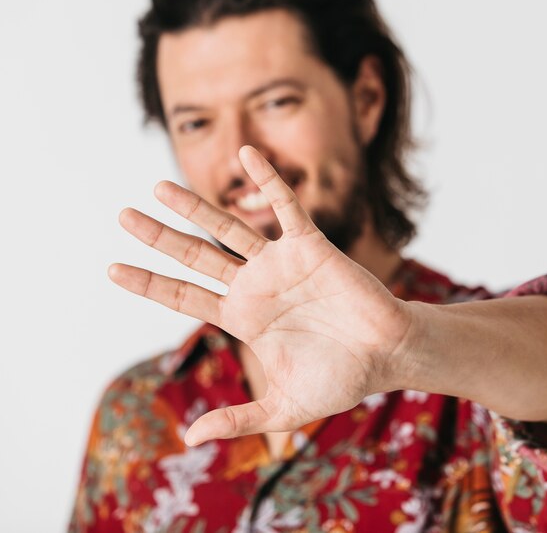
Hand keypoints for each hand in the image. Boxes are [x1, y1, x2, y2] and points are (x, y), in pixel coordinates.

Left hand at [108, 146, 410, 445]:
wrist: (386, 356)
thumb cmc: (341, 379)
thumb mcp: (284, 408)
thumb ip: (238, 419)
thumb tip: (188, 439)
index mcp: (243, 319)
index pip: (185, 296)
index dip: (149, 283)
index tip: (112, 268)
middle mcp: (254, 285)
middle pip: (196, 255)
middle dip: (159, 237)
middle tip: (123, 216)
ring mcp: (280, 263)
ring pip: (229, 227)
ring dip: (195, 207)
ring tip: (159, 186)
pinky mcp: (311, 246)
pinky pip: (286, 206)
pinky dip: (268, 181)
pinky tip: (247, 154)